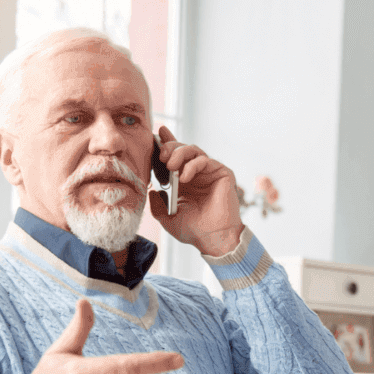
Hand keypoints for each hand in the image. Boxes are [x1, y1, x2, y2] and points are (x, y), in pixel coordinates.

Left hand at [148, 124, 244, 256]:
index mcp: (184, 182)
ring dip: (179, 153)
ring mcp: (209, 173)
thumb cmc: (194, 231)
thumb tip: (152, 191)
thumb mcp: (167, 218)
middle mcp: (197, 175)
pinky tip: (184, 177)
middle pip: (182, 149)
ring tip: (170, 166)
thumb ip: (157, 206)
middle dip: (169, 147)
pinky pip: (205, 160)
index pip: (174, 157)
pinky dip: (192, 165)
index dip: (166, 143)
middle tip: (161, 156)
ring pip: (193, 150)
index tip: (155, 134)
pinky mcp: (222, 173)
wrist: (213, 239)